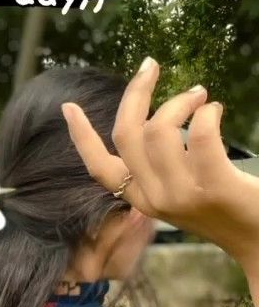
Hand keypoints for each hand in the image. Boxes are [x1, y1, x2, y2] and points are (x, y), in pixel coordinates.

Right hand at [62, 57, 258, 303]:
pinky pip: (201, 135)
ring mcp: (182, 195)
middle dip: (137, 91)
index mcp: (141, 198)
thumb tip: (146, 120)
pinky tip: (215, 110)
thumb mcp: (177, 192)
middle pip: (127, 133)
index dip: (81, 136)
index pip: (99, 169)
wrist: (258, 240)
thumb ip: (156, 166)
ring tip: (200, 96)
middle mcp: (154, 199)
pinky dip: (208, 113)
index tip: (68, 106)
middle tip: (152, 67)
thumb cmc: (221, 208)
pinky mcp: (214, 187)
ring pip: (160, 129)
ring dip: (181, 101)